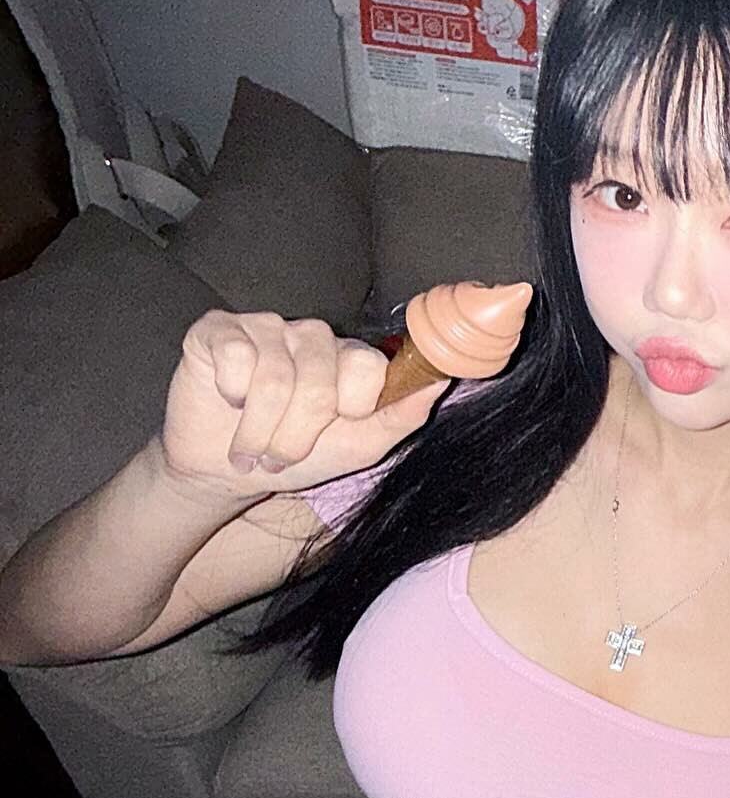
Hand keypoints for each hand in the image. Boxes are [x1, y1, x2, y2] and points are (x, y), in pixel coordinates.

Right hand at [158, 309, 448, 499]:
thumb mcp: (360, 446)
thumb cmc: (294, 456)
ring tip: (251, 447)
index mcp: (349, 359)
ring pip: (274, 378)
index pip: (368, 368)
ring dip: (259, 431)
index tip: (333, 429)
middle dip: (296, 437)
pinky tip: (228, 401)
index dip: (350, 408)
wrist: (224, 470)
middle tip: (279, 455)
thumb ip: (402, 415)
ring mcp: (266, 327)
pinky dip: (231, 394)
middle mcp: (311, 336)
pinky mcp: (219, 329)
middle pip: (318, 382)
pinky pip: (236, 357)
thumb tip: (442, 381)